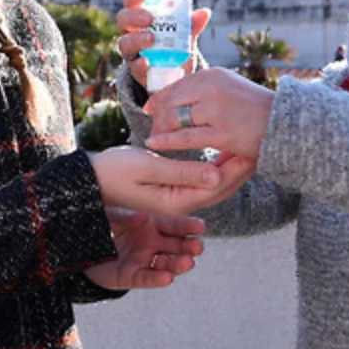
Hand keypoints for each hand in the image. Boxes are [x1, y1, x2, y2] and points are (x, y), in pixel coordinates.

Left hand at [84, 207, 205, 290]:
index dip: (186, 225)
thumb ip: (124, 216)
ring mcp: (143, 260)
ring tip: (187, 263)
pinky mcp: (131, 276)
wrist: (79, 246)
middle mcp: (151, 243)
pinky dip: (157, 278)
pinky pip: (146, 278)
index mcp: (150, 224)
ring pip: (165, 264)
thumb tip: (142, 217)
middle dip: (188, 247)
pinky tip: (168, 278)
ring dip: (177, 264)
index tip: (200, 226)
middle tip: (198, 247)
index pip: (172, 224)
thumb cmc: (99, 225)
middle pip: (175, 246)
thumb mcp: (109, 215)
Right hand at [90, 145, 254, 216]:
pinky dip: (215, 167)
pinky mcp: (169, 190)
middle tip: (259, 144)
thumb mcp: (147, 167)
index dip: (238, 168)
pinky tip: (222, 152)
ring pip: (212, 185)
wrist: (89, 180)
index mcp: (176, 201)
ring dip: (230, 167)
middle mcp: (179, 204)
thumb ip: (183, 172)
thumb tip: (216, 176)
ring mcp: (174, 198)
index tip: (253, 147)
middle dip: (240, 167)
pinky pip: (200, 180)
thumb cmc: (114, 170)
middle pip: (220, 188)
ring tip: (246, 145)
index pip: (218, 186)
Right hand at [115, 0, 211, 89]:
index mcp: (140, 18)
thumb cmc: (174, 47)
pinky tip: (146, 62)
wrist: (174, 76)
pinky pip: (133, 67)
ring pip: (124, 43)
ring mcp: (132, 53)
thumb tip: (205, 12)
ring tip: (151, 39)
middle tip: (149, 18)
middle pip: (123, 20)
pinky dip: (139, 64)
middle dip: (134, 16)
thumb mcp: (184, 34)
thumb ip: (191, 25)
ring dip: (136, 39)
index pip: (131, 3)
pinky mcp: (136, 72)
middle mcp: (131, 33)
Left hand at [144, 67, 274, 157]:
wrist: (286, 123)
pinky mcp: (222, 132)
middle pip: (170, 101)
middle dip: (158, 115)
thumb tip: (175, 96)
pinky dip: (167, 141)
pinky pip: (186, 137)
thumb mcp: (228, 88)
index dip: (159, 98)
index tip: (150, 109)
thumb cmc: (255, 109)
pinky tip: (155, 144)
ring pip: (175, 118)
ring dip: (161, 129)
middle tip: (152, 127)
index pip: (175, 85)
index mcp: (212, 75)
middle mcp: (212, 88)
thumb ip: (204, 90)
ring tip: (155, 138)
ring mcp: (216, 110)